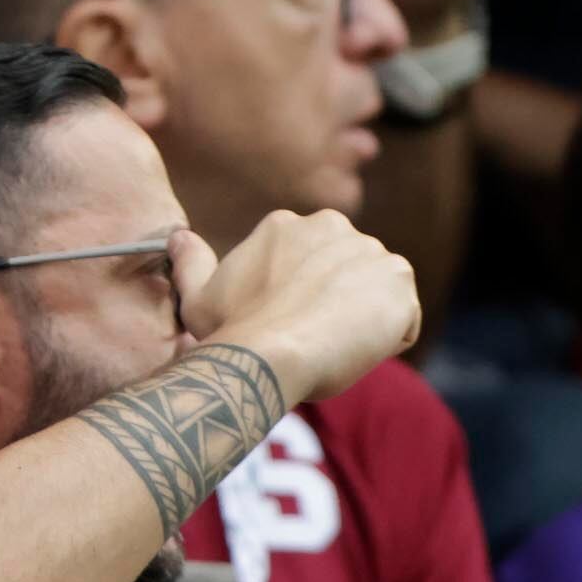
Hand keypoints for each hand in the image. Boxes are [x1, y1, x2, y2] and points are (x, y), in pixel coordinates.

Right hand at [183, 207, 419, 409]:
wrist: (268, 356)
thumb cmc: (230, 331)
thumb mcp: (198, 296)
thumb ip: (191, 262)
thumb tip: (178, 236)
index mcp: (288, 225)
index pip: (312, 262)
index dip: (301, 297)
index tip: (287, 321)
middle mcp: (333, 226)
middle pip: (348, 271)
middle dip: (337, 301)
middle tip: (311, 336)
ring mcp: (370, 250)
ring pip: (376, 292)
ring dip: (363, 319)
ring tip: (333, 345)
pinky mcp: (399, 280)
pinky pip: (402, 318)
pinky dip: (388, 338)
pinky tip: (355, 350)